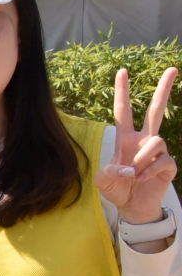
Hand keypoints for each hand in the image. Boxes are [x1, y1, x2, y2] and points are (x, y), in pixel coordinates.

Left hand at [95, 67, 177, 224]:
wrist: (132, 207)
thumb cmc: (117, 189)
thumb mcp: (103, 182)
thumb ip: (109, 173)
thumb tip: (129, 168)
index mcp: (125, 138)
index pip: (122, 111)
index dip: (122, 92)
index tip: (122, 71)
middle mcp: (143, 140)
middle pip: (155, 110)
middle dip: (164, 90)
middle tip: (173, 69)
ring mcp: (157, 151)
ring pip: (155, 141)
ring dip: (142, 158)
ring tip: (134, 173)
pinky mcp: (168, 164)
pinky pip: (161, 160)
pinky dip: (148, 171)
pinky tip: (142, 179)